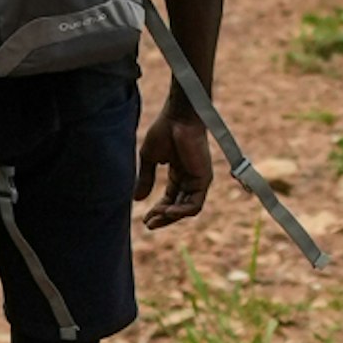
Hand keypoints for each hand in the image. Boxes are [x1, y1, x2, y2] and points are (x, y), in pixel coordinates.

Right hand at [139, 99, 213, 230]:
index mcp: (179, 173)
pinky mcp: (204, 178)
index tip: (145, 220)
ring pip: (187, 209)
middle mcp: (191, 178)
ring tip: (155, 218)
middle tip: (149, 224)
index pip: (171, 199)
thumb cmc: (164, 131)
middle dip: (163, 218)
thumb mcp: (149, 159)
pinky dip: (181, 211)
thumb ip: (145, 179)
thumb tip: (138, 200)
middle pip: (179, 206)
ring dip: (171, 217)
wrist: (177, 118)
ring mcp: (199, 179)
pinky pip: (195, 204)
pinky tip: (167, 211)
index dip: (158, 211)